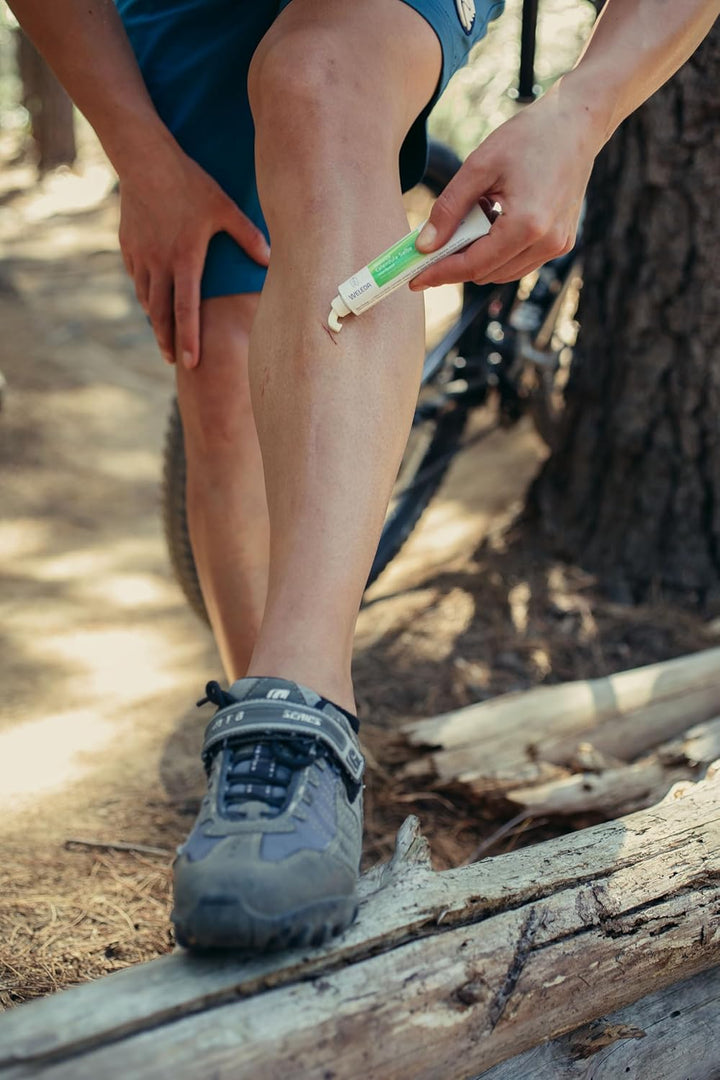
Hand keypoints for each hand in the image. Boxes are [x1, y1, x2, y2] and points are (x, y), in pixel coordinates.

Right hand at [117, 138, 269, 367]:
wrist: (144, 159)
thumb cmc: (190, 183)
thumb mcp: (225, 207)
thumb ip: (248, 236)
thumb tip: (270, 259)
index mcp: (185, 260)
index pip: (187, 310)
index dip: (190, 339)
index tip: (192, 363)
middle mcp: (160, 264)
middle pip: (162, 314)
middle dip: (168, 341)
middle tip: (174, 361)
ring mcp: (141, 256)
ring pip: (146, 298)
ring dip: (155, 321)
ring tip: (164, 337)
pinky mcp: (128, 246)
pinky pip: (136, 279)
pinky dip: (144, 294)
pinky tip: (151, 302)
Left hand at [410, 84, 602, 289]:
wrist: (577, 123)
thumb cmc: (529, 136)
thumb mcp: (479, 166)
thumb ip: (449, 209)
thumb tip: (424, 245)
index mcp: (528, 225)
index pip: (473, 265)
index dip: (440, 273)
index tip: (414, 278)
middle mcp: (547, 243)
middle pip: (486, 273)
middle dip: (456, 264)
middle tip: (433, 245)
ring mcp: (557, 246)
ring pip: (501, 272)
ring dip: (478, 256)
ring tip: (472, 217)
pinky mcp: (561, 243)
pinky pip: (519, 261)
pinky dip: (497, 251)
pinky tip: (492, 219)